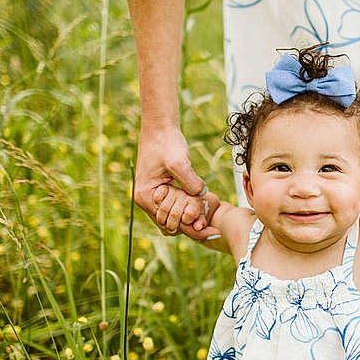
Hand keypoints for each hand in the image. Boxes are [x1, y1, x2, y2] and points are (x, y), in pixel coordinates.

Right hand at [134, 125, 219, 240]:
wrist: (160, 127)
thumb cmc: (167, 142)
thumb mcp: (179, 162)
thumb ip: (190, 182)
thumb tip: (202, 195)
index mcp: (146, 197)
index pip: (171, 224)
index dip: (192, 229)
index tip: (212, 231)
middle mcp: (146, 200)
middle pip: (171, 225)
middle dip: (191, 226)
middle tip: (212, 226)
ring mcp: (152, 196)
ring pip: (173, 217)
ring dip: (189, 218)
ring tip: (209, 217)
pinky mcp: (160, 190)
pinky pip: (174, 207)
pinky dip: (187, 209)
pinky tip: (202, 207)